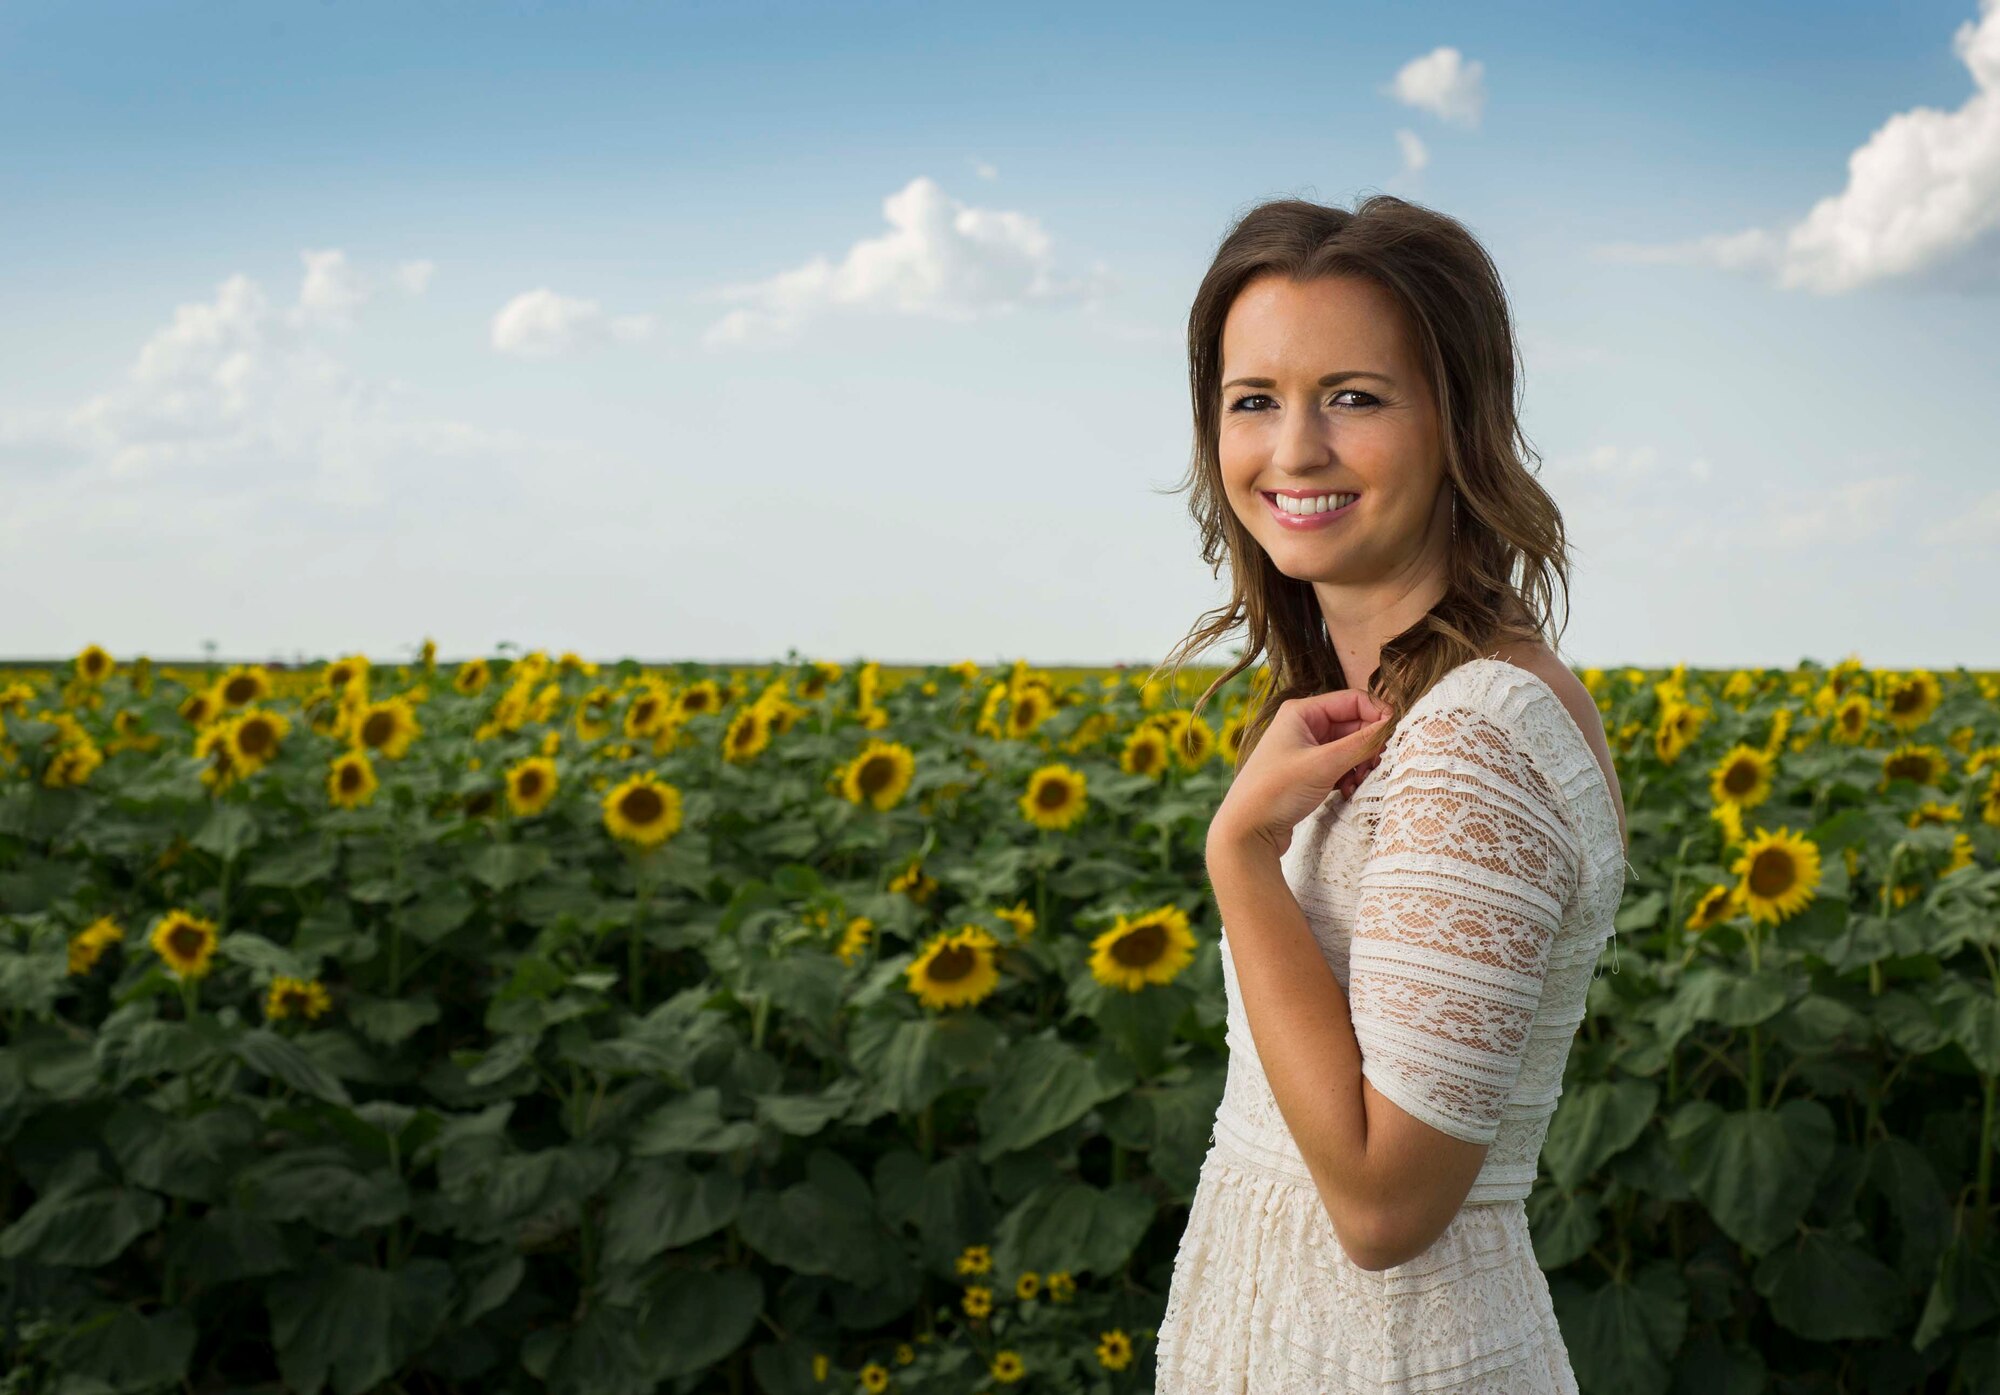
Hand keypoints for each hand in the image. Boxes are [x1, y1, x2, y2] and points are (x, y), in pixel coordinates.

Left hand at [1208, 688, 1396, 860]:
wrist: (1246, 831)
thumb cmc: (1275, 791)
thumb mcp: (1323, 764)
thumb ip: (1361, 744)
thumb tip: (1392, 725)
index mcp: (1301, 712)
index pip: (1353, 700)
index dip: (1378, 715)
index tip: (1397, 735)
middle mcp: (1303, 725)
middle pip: (1353, 724)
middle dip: (1370, 745)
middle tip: (1379, 765)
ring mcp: (1305, 749)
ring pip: (1349, 747)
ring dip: (1361, 764)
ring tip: (1359, 782)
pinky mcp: (1308, 772)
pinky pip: (1341, 766)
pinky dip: (1350, 776)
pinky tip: (1347, 791)